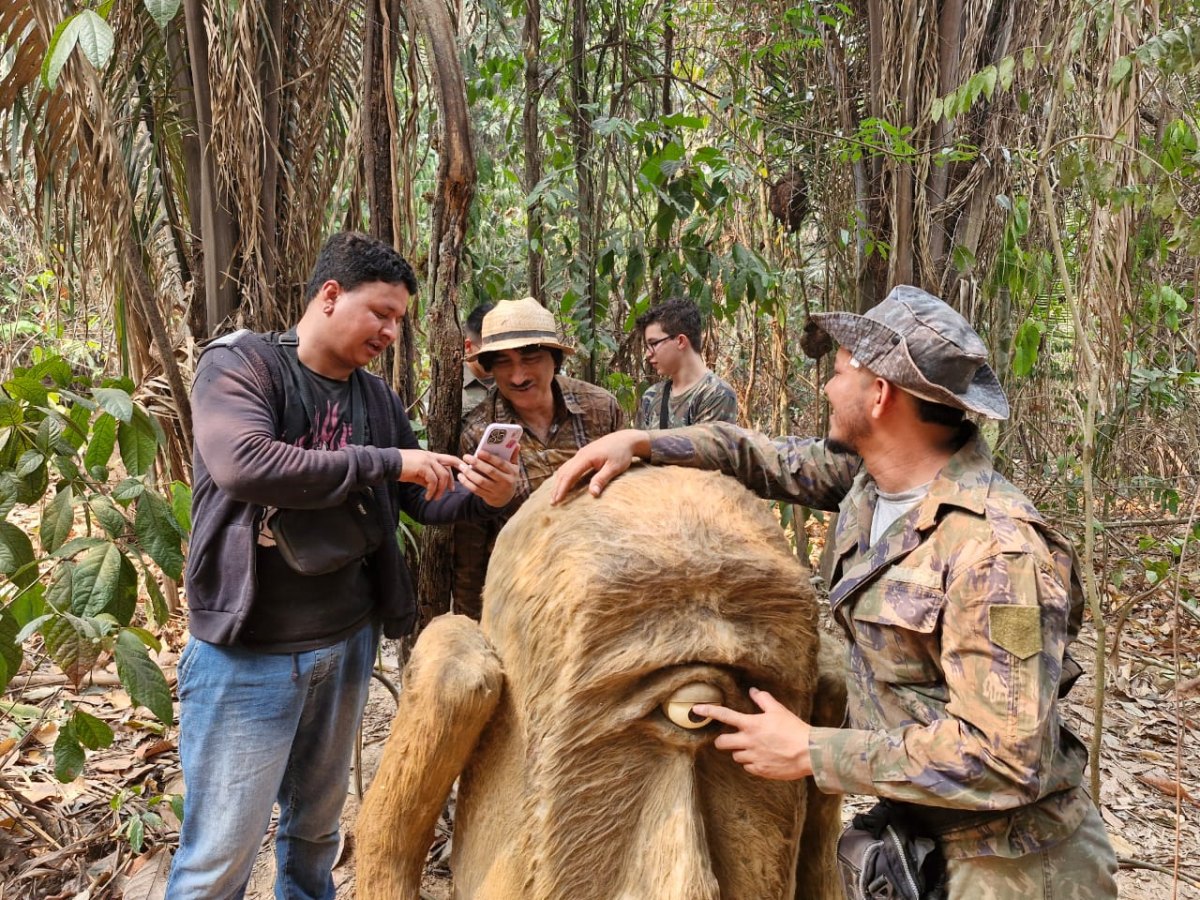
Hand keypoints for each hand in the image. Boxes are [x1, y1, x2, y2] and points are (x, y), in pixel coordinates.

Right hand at [398, 449, 463, 500]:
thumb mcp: (418, 472)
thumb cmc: (402, 468)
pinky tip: (427, 496)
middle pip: (450, 464)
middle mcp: (430, 456)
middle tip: (451, 490)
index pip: (449, 459)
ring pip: (442, 475)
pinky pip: (433, 481)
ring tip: (434, 498)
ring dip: (440, 489)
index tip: (462, 474)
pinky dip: (432, 491)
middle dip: (452, 479)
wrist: (389, 463)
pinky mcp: (422, 466)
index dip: (458, 465)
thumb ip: (427, 477)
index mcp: (430, 455)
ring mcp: (427, 460)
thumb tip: (434, 487)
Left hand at [458, 448, 518, 508]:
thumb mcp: (513, 468)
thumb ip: (513, 455)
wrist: (506, 499)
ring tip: (461, 466)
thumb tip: (516, 443)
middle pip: (490, 471)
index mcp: (511, 472)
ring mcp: (497, 491)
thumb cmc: (507, 477)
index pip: (500, 463)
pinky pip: (475, 489)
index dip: (489, 457)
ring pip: (481, 481)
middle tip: (466, 457)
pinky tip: (461, 476)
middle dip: (477, 463)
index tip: (478, 452)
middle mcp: (505, 482)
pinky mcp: (488, 497)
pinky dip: (467, 482)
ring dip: (469, 473)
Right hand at [549, 430, 650, 503]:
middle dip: (557, 487)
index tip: (557, 500)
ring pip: (564, 468)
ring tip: (555, 495)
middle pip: (563, 472)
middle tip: (552, 503)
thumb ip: (602, 479)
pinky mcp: (584, 455)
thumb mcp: (614, 468)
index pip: (569, 475)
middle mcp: (580, 454)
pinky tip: (563, 483)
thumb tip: (592, 494)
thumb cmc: (621, 453)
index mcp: (586, 457)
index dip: (562, 488)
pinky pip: (569, 466)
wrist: (625, 439)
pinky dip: (564, 476)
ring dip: (559, 482)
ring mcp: (581, 454)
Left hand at [693, 688, 813, 780]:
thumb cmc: (794, 729)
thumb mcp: (778, 710)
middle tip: (728, 739)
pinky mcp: (760, 770)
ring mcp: (753, 758)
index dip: (708, 711)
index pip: (724, 715)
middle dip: (722, 741)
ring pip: (735, 756)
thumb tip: (753, 691)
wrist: (809, 753)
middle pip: (721, 743)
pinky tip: (762, 758)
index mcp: (751, 725)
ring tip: (754, 748)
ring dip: (740, 751)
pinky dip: (751, 762)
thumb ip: (763, 700)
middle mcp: (748, 742)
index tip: (696, 709)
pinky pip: (747, 767)